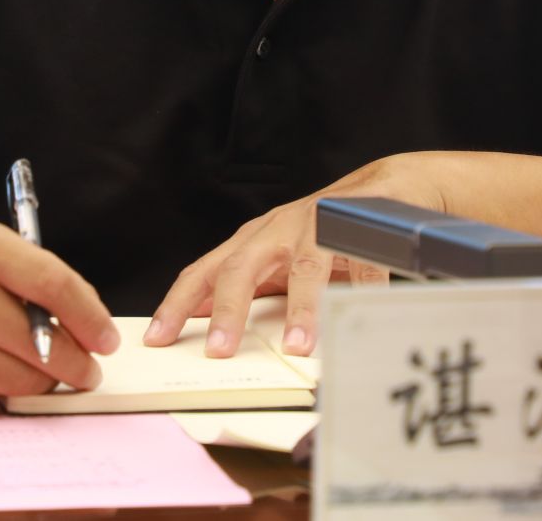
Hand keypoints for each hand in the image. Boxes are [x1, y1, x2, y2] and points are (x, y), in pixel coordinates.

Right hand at [0, 220, 119, 408]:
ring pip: (16, 379)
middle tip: (88, 371)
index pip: (54, 286)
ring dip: (44, 383)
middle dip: (76, 364)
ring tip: (49, 373)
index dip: (90, 319)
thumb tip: (90, 330)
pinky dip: (2, 391)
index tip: (106, 340)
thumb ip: (41, 280)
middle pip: (40, 344)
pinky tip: (2, 373)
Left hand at [144, 154, 444, 359]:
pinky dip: (362, 293)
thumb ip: (251, 288)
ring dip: (301, 307)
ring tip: (298, 345)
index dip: (178, 304)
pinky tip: (360, 322)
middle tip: (219, 351)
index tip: (158, 339)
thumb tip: (209, 324)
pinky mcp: (360, 228)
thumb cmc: (323, 232)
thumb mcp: (279, 260)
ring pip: (304, 266)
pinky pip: (361, 264)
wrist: (383, 190)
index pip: (205, 271)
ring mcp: (319, 226)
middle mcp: (279, 229)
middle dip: (228, 310)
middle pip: (243, 266)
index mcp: (254, 240)